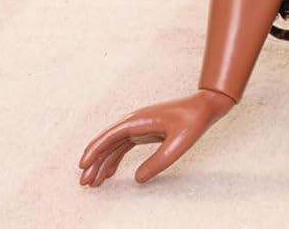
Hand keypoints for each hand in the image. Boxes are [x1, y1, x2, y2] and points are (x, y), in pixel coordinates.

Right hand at [78, 88, 234, 186]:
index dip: (94, 150)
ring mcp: (140, 125)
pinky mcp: (145, 130)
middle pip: (108, 142)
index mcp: (139, 120)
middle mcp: (135, 121)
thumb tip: (137, 179)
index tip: (82, 166)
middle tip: (84, 182)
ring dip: (103, 162)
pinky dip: (115, 159)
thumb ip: (157, 162)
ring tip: (94, 182)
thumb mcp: (177, 144)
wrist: (206, 106)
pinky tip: (110, 172)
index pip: (110, 136)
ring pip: (114, 145)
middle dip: (94, 161)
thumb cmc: (193, 120)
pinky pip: (124, 146)